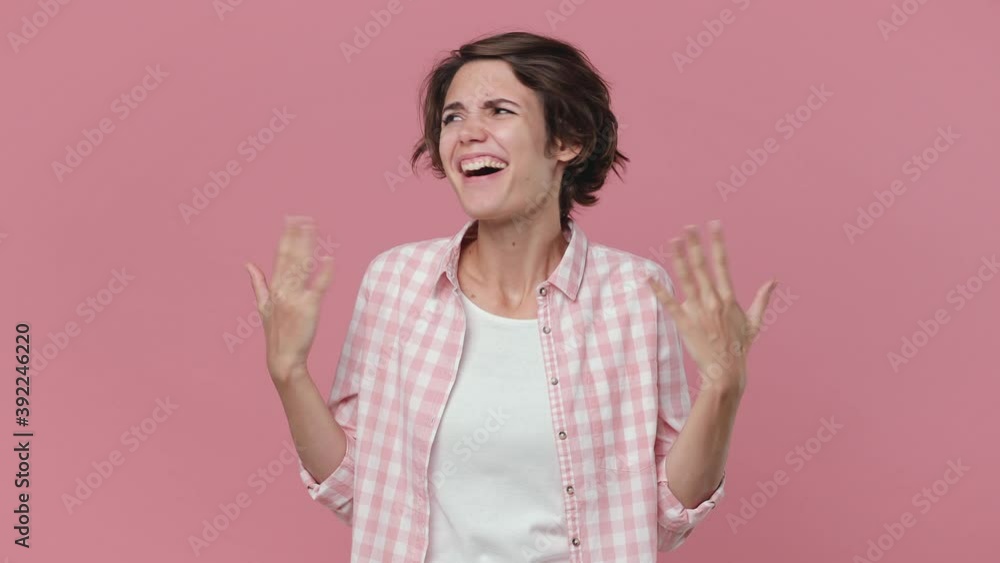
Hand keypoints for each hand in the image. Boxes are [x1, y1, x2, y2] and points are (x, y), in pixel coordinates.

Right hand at [245, 216, 333, 385]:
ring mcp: (295, 298)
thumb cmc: (277, 332)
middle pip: (290, 256)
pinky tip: (329, 258)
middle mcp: (283, 289)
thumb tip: (248, 263)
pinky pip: (317, 287)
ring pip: (302, 266)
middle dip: (296, 235)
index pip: (280, 255)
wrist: (283, 358)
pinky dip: (323, 273)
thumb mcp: (263, 305)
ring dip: (307, 245)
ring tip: (313, 228)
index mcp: (274, 287)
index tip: (290, 219)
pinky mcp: (309, 308)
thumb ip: (258, 282)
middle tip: (303, 216)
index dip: (286, 236)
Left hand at [646, 220, 776, 395]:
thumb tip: (773, 281)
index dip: (718, 242)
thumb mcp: (755, 322)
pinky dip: (659, 290)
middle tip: (688, 227)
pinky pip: (670, 303)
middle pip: (702, 266)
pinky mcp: (684, 322)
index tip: (714, 225)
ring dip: (678, 259)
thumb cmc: (739, 347)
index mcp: (729, 298)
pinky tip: (649, 277)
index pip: (722, 263)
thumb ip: (762, 299)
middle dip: (695, 244)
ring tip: (672, 241)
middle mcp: (713, 300)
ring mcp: (698, 311)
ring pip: (686, 279)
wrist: (726, 371)